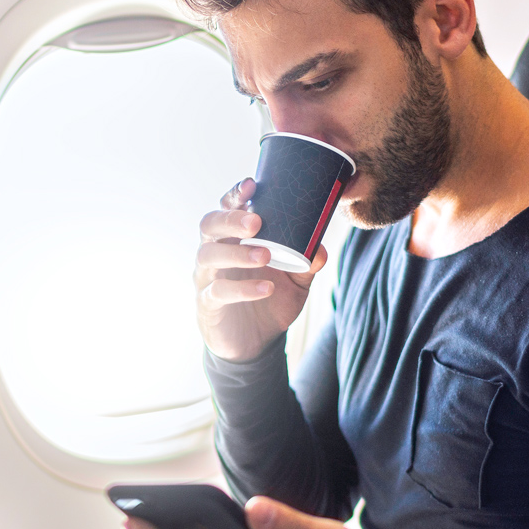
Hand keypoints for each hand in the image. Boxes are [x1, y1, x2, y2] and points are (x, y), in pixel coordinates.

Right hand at [195, 179, 327, 361]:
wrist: (255, 343)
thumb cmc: (271, 300)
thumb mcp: (296, 280)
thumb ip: (307, 263)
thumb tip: (321, 249)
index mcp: (233, 238)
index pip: (226, 208)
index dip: (235, 195)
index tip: (252, 185)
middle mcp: (215, 252)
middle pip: (209, 225)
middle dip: (231, 219)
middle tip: (256, 222)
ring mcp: (207, 278)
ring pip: (208, 256)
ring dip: (237, 252)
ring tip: (265, 255)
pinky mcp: (207, 305)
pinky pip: (218, 292)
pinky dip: (242, 289)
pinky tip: (266, 289)